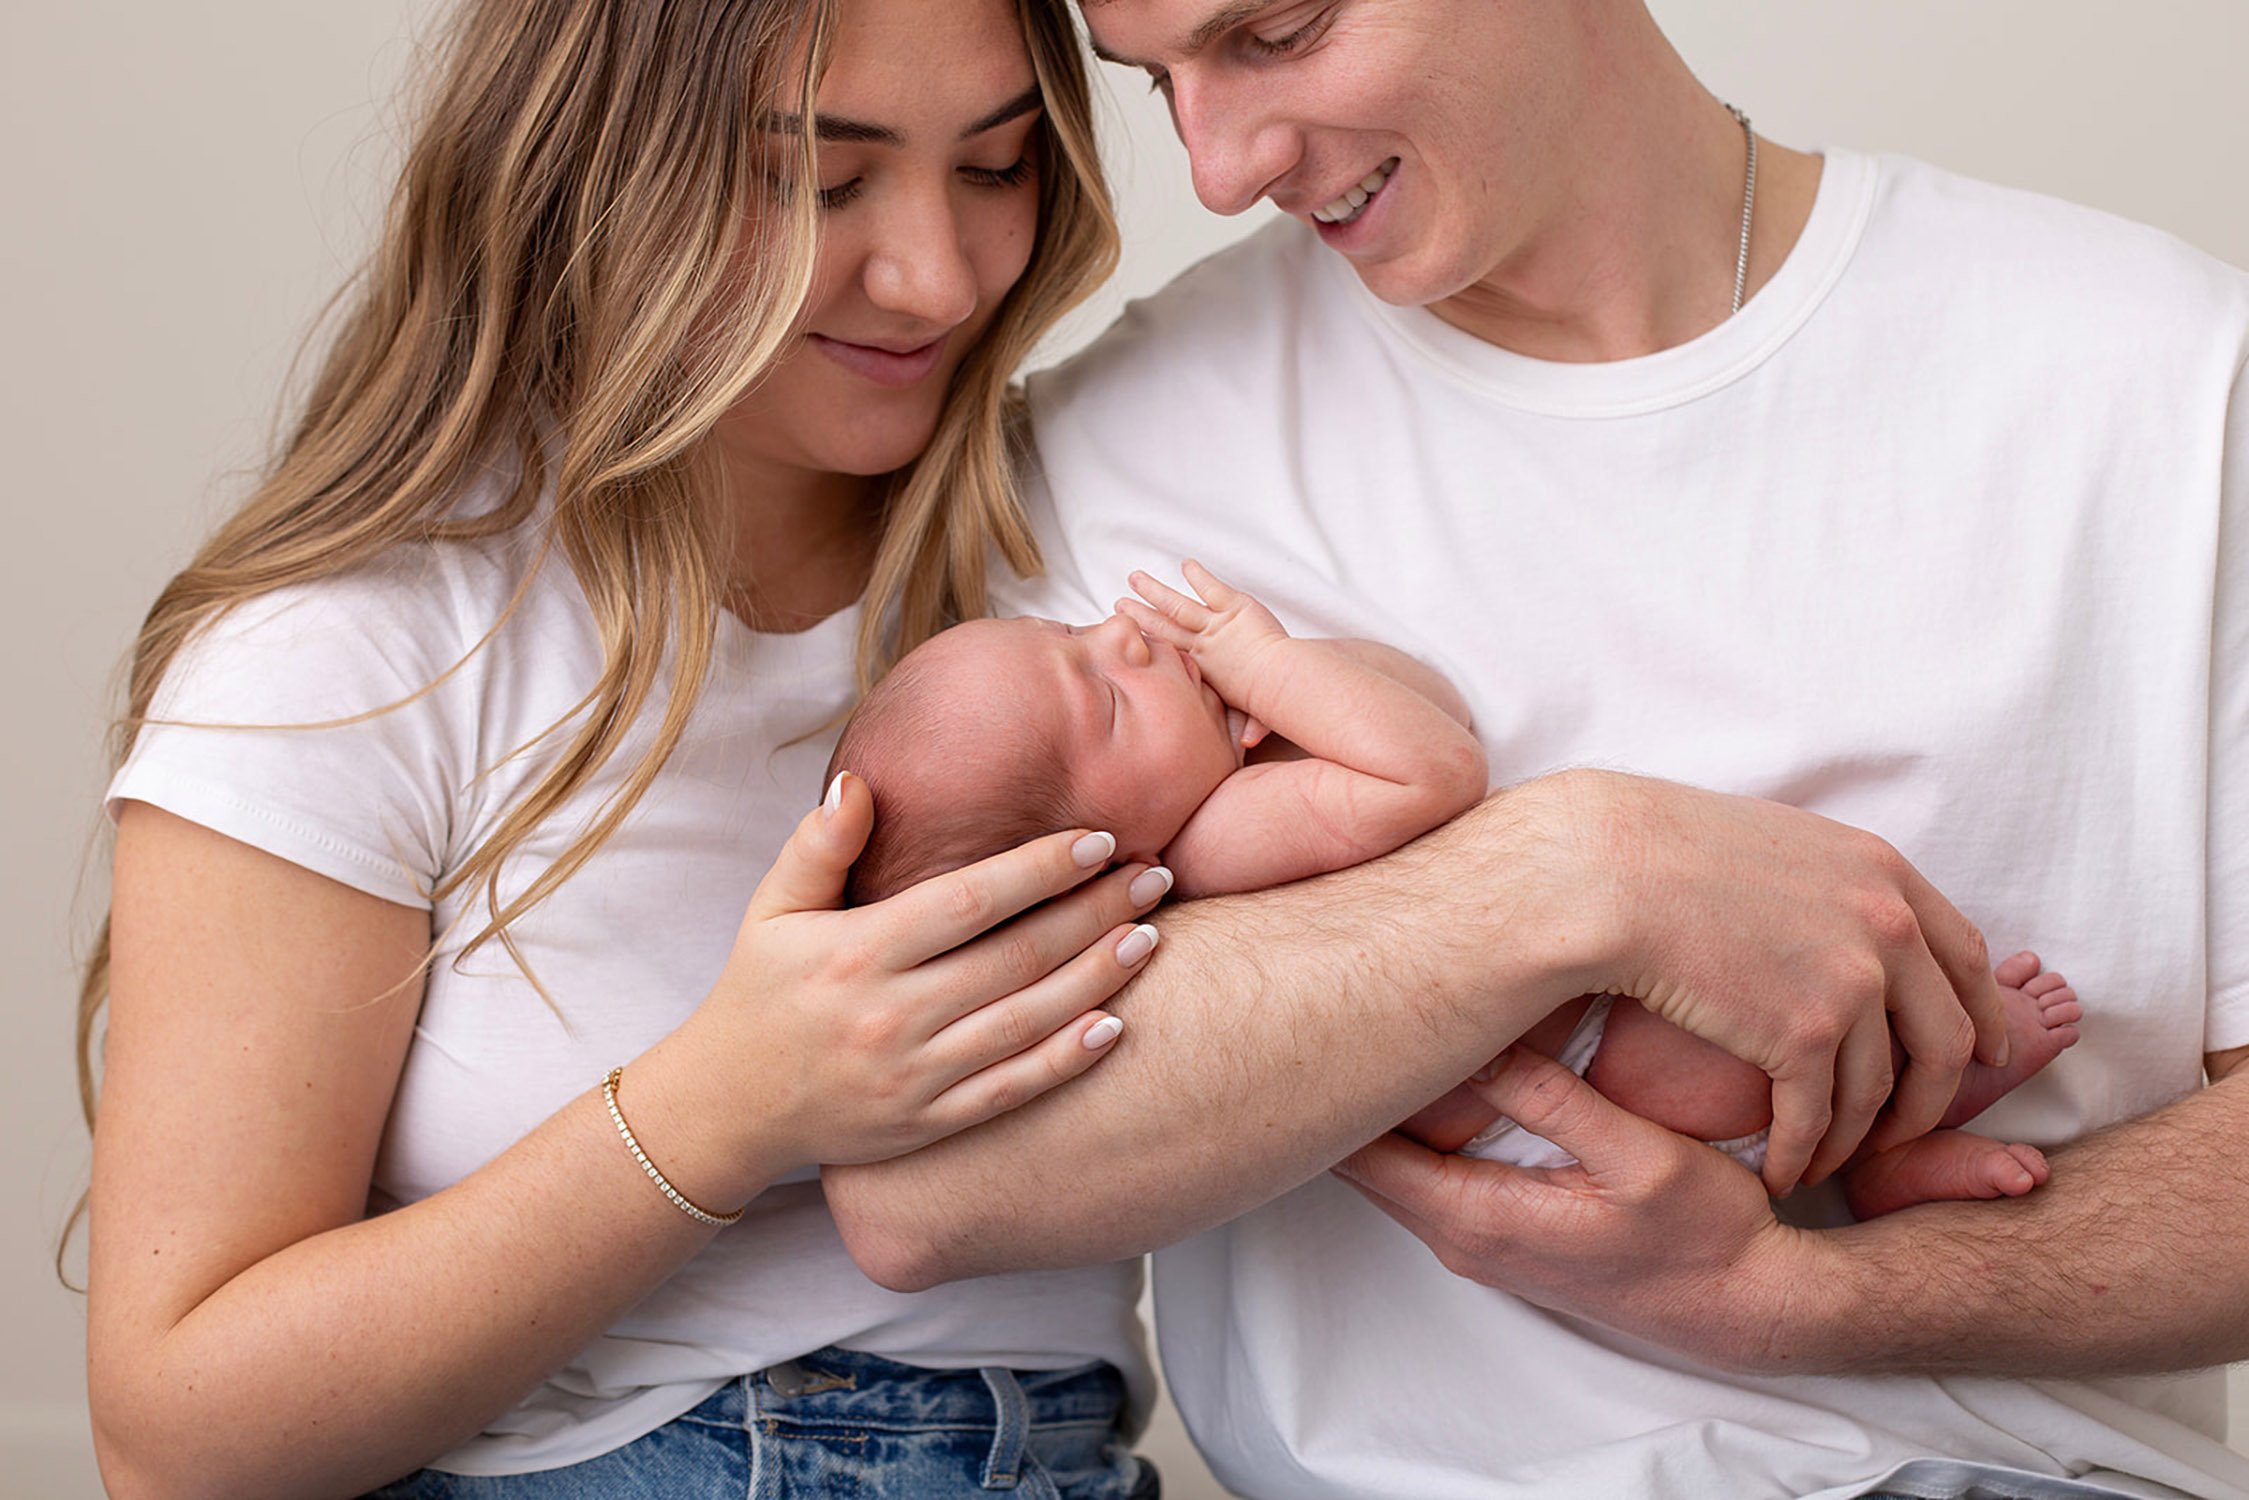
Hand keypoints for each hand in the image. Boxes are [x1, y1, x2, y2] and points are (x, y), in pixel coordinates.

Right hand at [689, 773, 1168, 1178]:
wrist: (729, 1107)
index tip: (1098, 841)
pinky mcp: (929, 1123)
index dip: (1040, 869)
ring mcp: (914, 1076)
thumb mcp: (770, 909)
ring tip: (1152, 935)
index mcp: (857, 953)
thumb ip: (817, 846)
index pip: (969, 902)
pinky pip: (1013, 1090)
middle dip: (1095, 912)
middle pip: (1016, 957)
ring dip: (1099, 977)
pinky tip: (1116, 1024)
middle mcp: (891, 1016)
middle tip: (1155, 876)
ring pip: (1027, 1021)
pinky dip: (1067, 1060)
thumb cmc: (759, 991)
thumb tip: (859, 784)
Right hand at [1117, 560, 1286, 706]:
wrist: (1281, 682)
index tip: (1129, 632)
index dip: (1148, 640)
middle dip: (1139, 613)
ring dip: (1155, 592)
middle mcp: (1202, 644)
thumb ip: (1248, 723)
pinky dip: (1199, 577)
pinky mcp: (1234, 608)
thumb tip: (1246, 747)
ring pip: (1177, 605)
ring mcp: (1215, 625)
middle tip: (1118, 603)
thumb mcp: (1253, 712)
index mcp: (1201, 667)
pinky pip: (1211, 589)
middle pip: (1162, 625)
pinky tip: (1186, 564)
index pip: (1167, 650)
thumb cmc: (1268, 699)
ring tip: (1135, 577)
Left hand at [1334, 1050, 1817, 1370]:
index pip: (1363, 1157)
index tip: (1322, 1030)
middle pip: (1366, 1164)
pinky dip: (1416, 1138)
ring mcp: (1482, 1245)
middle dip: (1347, 1097)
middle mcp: (1465, 1240)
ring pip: (1396, 1173)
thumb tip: (1477, 1043)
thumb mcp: (1637, 1154)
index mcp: (1480, 1218)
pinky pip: (1431, 1182)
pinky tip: (1429, 1086)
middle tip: (1336, 1015)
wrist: (1749, 1306)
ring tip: (1373, 1037)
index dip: (1334, 1093)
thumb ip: (1553, 1101)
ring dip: (1381, 1115)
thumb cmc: (1706, 1234)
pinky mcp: (1506, 1238)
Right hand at [1526, 772, 2008, 1191]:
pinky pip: (1817, 1118)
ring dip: (1858, 1139)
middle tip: (1909, 1131)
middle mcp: (1888, 927)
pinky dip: (1803, 1155)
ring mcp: (1852, 983)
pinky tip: (1781, 1173)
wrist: (1607, 872)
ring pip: (1880, 1092)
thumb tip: (1835, 916)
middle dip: (1933, 1098)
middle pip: (1946, 1037)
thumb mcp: (1779, 844)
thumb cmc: (1663, 849)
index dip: (1982, 1014)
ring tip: (1830, 1162)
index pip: (1965, 958)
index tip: (1984, 1053)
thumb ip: (1829, 884)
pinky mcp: (1801, 1035)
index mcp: (1884, 872)